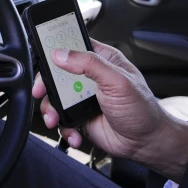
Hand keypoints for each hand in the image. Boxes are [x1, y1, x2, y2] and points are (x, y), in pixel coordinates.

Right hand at [34, 39, 187, 181]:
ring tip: (55, 119)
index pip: (74, 45)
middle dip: (46, 85)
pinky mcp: (79, 116)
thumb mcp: (118, 81)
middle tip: (41, 92)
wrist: (146, 142)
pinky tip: (75, 133)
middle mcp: (90, 77)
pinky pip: (61, 119)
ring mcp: (82, 97)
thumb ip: (90, 64)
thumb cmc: (142, 109)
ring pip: (54, 98)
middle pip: (56, 73)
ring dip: (51, 109)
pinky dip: (63, 127)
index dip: (56, 48)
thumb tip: (62, 54)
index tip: (44, 56)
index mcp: (101, 60)